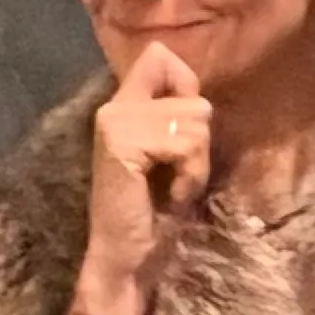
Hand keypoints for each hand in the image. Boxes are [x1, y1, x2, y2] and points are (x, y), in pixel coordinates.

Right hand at [76, 47, 211, 314]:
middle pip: (194, 99)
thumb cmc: (152, 213)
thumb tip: (198, 92)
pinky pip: (185, 144)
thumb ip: (176, 117)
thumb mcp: (171, 155)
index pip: (159, 56)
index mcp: (122, 105)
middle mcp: (114, 107)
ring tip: (173, 187)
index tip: (181, 130)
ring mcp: (115, 123)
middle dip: (200, 144)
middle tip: (176, 176)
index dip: (185, 84)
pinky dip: (190, 176)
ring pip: (195, 121)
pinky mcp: (122, 144)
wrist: (126, 258)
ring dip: (197, 164)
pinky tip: (171, 196)